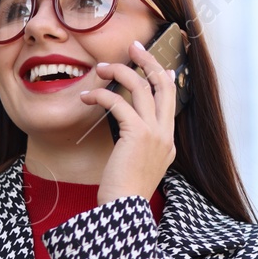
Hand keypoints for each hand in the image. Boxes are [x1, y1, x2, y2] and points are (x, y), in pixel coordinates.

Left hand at [79, 38, 177, 203]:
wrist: (124, 211)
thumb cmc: (123, 195)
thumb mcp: (136, 168)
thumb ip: (137, 148)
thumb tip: (127, 134)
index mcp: (167, 142)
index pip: (170, 100)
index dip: (161, 78)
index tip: (151, 66)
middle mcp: (165, 134)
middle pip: (163, 85)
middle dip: (148, 61)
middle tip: (133, 47)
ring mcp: (155, 133)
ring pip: (141, 88)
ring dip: (119, 72)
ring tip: (101, 68)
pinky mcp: (137, 134)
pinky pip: (119, 103)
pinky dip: (101, 95)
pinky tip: (87, 97)